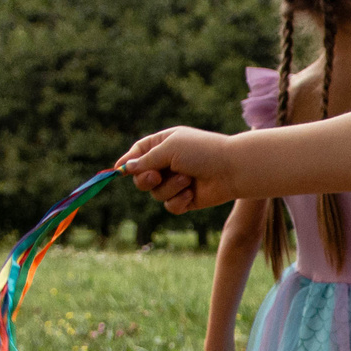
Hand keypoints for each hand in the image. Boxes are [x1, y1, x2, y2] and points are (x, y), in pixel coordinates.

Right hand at [117, 127, 236, 214]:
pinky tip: (192, 195)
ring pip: (156, 193)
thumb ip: (146, 160)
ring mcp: (177, 182)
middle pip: (141, 178)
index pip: (138, 152)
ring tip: (187, 180)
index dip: (128, 162)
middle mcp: (169, 163)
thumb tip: (126, 168)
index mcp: (164, 144)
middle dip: (146, 179)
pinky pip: (170, 206)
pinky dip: (179, 201)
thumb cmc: (202, 152)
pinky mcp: (186, 199)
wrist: (232, 170)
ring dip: (169, 188)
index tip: (118, 171)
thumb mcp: (170, 148)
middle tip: (156, 176)